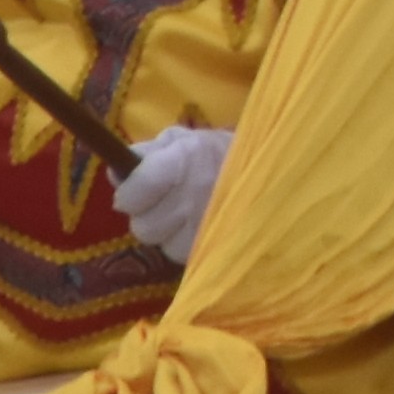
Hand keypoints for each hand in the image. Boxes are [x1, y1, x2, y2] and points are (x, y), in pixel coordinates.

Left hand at [114, 127, 233, 268]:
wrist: (277, 169)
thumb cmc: (221, 152)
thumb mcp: (184, 140)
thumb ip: (147, 153)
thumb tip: (116, 174)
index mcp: (184, 160)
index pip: (135, 191)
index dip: (128, 195)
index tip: (132, 193)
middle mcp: (194, 194)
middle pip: (143, 226)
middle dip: (147, 216)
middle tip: (164, 204)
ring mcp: (207, 225)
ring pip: (161, 244)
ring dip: (166, 232)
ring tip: (184, 216)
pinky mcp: (218, 245)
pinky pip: (183, 253)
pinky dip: (185, 243)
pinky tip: (198, 228)